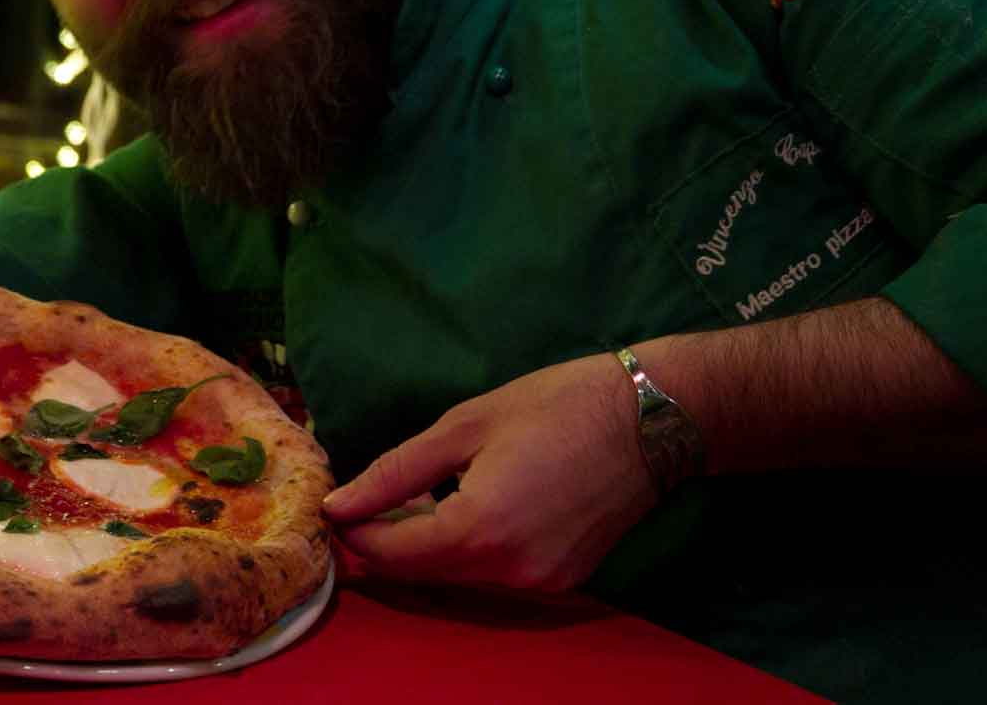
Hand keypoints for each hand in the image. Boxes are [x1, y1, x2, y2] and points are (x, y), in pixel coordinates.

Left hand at [322, 353, 657, 592]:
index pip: (392, 553)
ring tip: (414, 499)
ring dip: (427, 546)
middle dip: (385, 542)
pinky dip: (468, 549)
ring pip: (458, 577)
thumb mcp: (464, 425)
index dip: (355, 532)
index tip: (336, 506)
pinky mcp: (562, 580)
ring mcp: (539, 581)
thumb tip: (341, 504)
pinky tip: (464, 508)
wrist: (650, 420)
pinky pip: (494, 574)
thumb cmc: (556, 405)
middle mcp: (509, 570)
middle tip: (366, 501)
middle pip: (422, 572)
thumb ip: (396, 472)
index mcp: (479, 528)